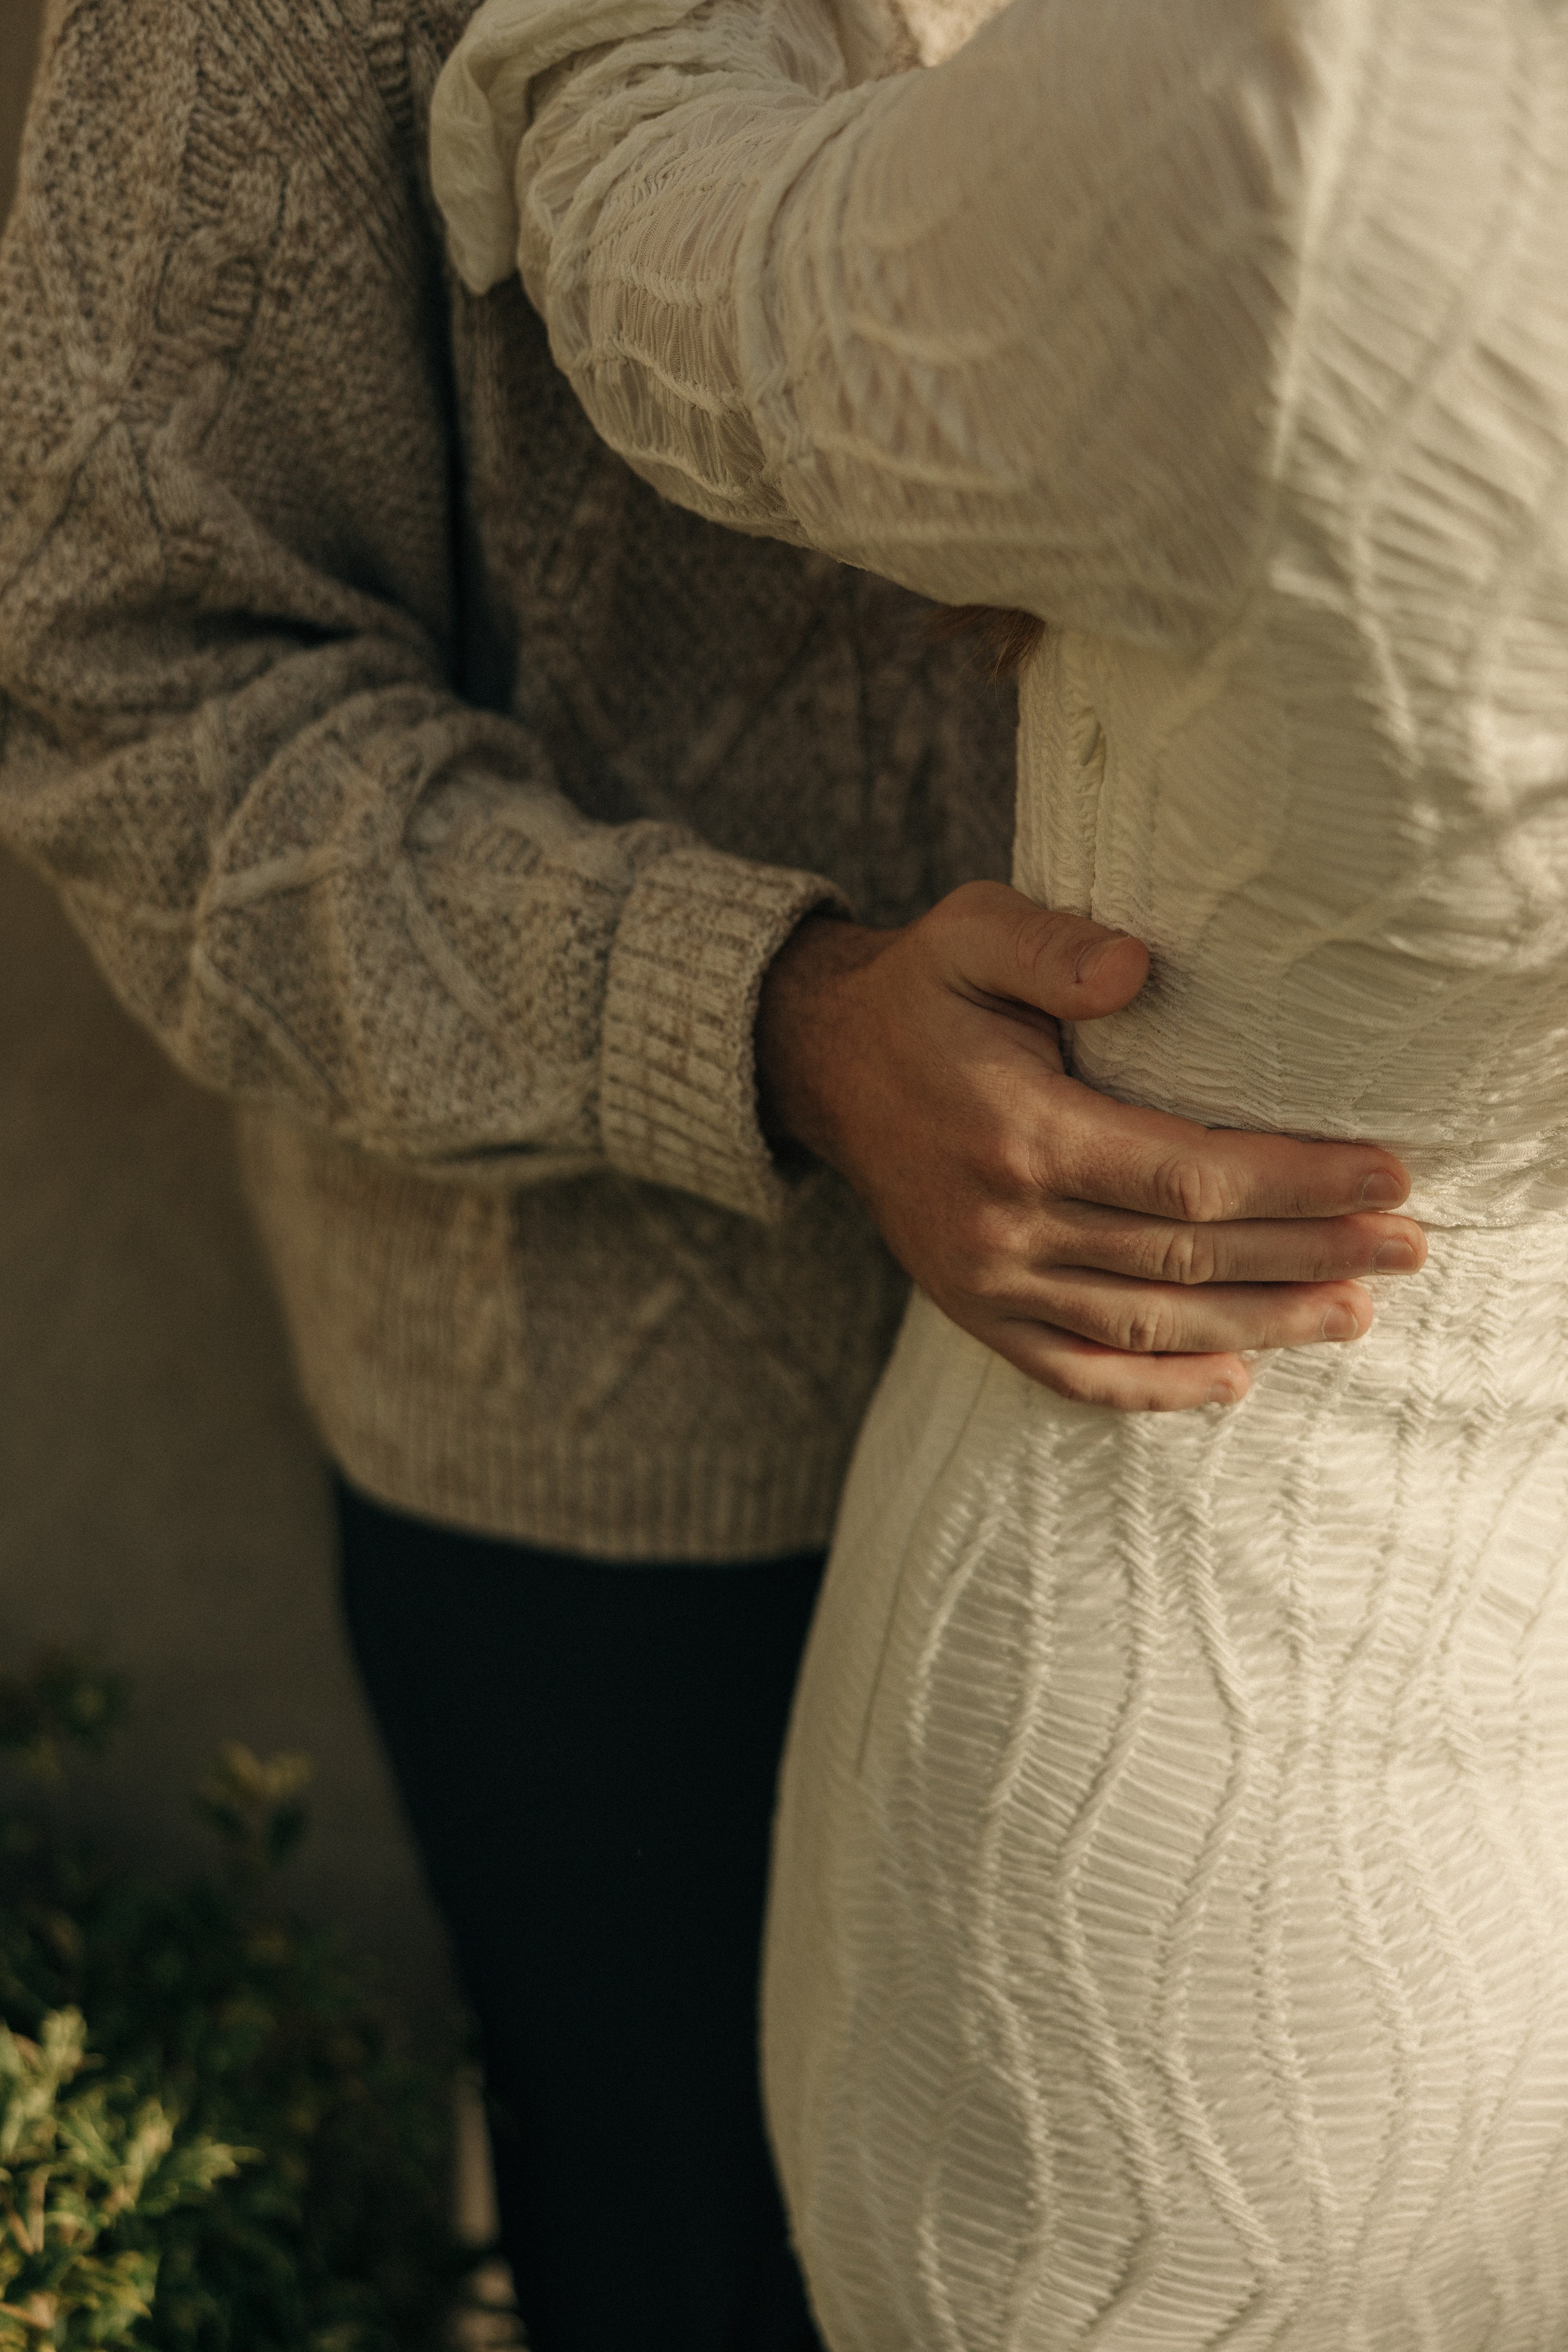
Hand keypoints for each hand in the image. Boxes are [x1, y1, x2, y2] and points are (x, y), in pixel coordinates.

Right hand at [756, 882, 1425, 1409]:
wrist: (823, 1063)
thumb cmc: (922, 991)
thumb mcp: (971, 933)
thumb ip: (1051, 946)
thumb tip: (1137, 969)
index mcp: (1018, 1131)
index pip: (1187, 1178)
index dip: (1295, 1185)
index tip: (1388, 1176)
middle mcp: (1003, 1223)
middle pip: (1186, 1258)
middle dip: (1309, 1255)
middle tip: (1407, 1246)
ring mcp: (987, 1280)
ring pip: (1148, 1322)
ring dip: (1261, 1323)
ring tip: (1355, 1311)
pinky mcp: (975, 1312)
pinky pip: (1074, 1373)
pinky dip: (1157, 1388)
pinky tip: (1235, 1382)